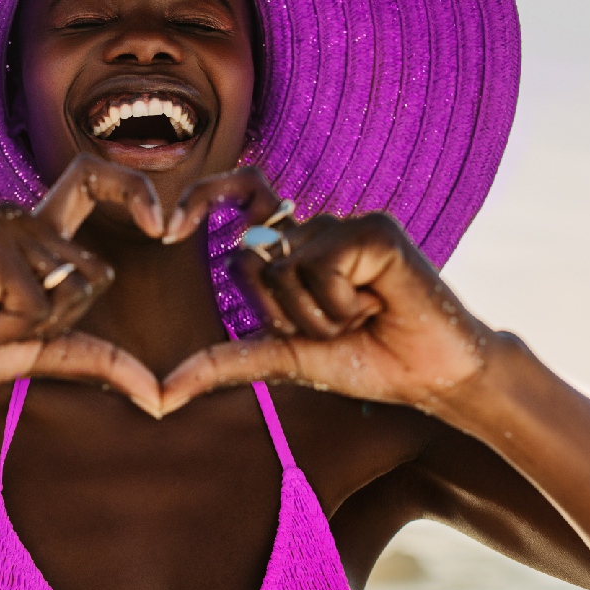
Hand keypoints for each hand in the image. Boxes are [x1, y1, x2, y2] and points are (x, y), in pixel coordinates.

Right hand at [0, 155, 165, 412]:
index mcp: (38, 235)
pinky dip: (9, 326)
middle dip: (60, 320)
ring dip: (27, 326)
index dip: (135, 190)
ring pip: (68, 290)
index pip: (95, 181)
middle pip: (97, 273)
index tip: (163, 225)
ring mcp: (5, 226)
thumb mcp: (39, 352)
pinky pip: (36, 302)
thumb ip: (97, 359)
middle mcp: (24, 220)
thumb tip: (159, 397)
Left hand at [160, 168, 491, 415]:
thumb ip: (225, 363)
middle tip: (332, 326)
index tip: (167, 229)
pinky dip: (342, 306)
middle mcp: (313, 229)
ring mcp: (343, 224)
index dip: (203, 197)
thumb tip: (160, 393)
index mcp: (292, 248)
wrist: (429, 378)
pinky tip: (378, 306)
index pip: (241, 195)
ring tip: (360, 318)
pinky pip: (322, 267)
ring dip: (317, 317)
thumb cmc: (362, 361)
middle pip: (247, 258)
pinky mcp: (373, 229)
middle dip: (280, 316)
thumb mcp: (283, 359)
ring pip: (283, 268)